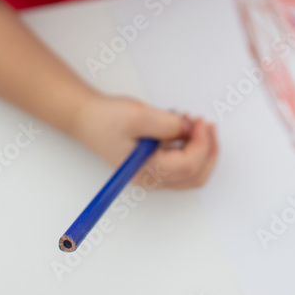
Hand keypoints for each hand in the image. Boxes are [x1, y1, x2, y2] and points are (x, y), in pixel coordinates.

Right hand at [69, 91, 218, 189]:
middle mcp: (152, 179)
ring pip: (192, 171)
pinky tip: (182, 126)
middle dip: (208, 149)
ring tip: (189, 121)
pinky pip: (182, 162)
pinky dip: (190, 146)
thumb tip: (191, 129)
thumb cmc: (107, 118)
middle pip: (196, 176)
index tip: (200, 121)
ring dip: (200, 147)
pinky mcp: (154, 164)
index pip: (188, 165)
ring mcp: (154, 174)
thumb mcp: (139, 115)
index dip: (202, 143)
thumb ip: (168, 125)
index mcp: (147, 172)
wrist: (87, 118)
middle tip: (206, 124)